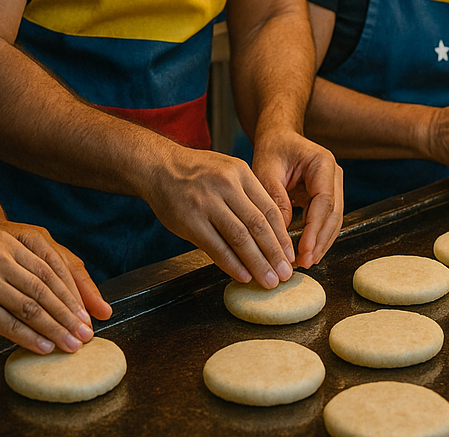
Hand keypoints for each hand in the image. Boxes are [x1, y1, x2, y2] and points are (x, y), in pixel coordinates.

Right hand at [0, 223, 109, 355]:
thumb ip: (25, 262)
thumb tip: (62, 293)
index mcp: (13, 235)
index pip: (54, 266)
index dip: (76, 291)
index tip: (91, 312)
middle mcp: (1, 252)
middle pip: (46, 287)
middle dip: (70, 314)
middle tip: (87, 333)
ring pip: (30, 306)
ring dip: (54, 329)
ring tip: (71, 344)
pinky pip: (6, 323)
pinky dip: (28, 337)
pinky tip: (43, 347)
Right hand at [136, 143, 296, 287]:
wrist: (159, 167)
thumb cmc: (197, 173)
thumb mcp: (227, 171)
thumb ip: (248, 196)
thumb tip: (270, 233)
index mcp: (240, 173)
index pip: (269, 209)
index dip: (282, 236)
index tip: (290, 255)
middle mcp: (226, 186)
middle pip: (257, 225)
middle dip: (274, 253)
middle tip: (285, 274)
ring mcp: (207, 203)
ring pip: (239, 238)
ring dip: (257, 263)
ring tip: (268, 280)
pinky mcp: (190, 220)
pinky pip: (216, 247)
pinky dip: (232, 264)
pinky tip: (243, 275)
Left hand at [251, 127, 343, 268]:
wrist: (279, 137)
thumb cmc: (272, 149)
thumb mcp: (266, 169)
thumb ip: (275, 197)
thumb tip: (283, 231)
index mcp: (322, 163)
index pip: (324, 201)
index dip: (315, 228)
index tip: (304, 249)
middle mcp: (333, 174)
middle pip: (334, 214)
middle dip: (320, 240)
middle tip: (305, 262)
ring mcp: (333, 185)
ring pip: (333, 220)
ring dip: (321, 242)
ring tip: (306, 262)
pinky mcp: (326, 196)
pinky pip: (325, 220)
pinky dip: (317, 236)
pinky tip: (307, 253)